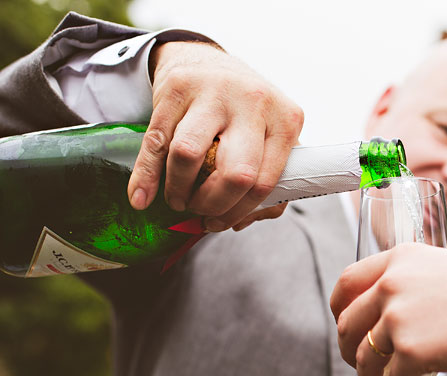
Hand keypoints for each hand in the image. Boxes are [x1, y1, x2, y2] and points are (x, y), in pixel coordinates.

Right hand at [127, 41, 303, 231]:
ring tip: (178, 201)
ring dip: (179, 191)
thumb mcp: (270, 138)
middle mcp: (255, 103)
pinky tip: (141, 199)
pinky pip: (157, 142)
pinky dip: (145, 176)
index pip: (264, 183)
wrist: (208, 62)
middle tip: (200, 211)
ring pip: (189, 155)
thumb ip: (271, 183)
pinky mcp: (177, 87)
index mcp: (286, 121)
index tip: (221, 222)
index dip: (238, 212)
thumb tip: (240, 221)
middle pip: (235, 174)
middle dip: (212, 204)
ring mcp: (215, 92)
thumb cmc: (245, 113)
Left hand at [331, 244, 446, 375]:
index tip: (347, 328)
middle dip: (350, 352)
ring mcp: (399, 318)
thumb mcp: (444, 269)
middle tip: (364, 367)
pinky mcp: (412, 352)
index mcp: (398, 259)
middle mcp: (391, 285)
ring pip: (364, 358)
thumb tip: (396, 317)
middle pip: (347, 325)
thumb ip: (413, 286)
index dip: (340, 311)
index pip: (347, 283)